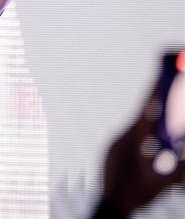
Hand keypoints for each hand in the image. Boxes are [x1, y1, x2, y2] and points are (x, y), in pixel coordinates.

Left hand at [100, 92, 184, 214]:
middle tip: (162, 95)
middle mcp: (119, 139)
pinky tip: (147, 144)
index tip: (159, 81)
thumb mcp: (163, 182)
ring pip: (133, 130)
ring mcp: (112, 145)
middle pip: (140, 120)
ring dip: (147, 127)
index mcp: (132, 143)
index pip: (146, 114)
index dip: (153, 96)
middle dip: (153, 110)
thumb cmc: (136, 195)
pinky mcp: (109, 151)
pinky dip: (139, 138)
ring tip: (158, 120)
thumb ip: (179, 169)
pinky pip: (126, 139)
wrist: (111, 206)